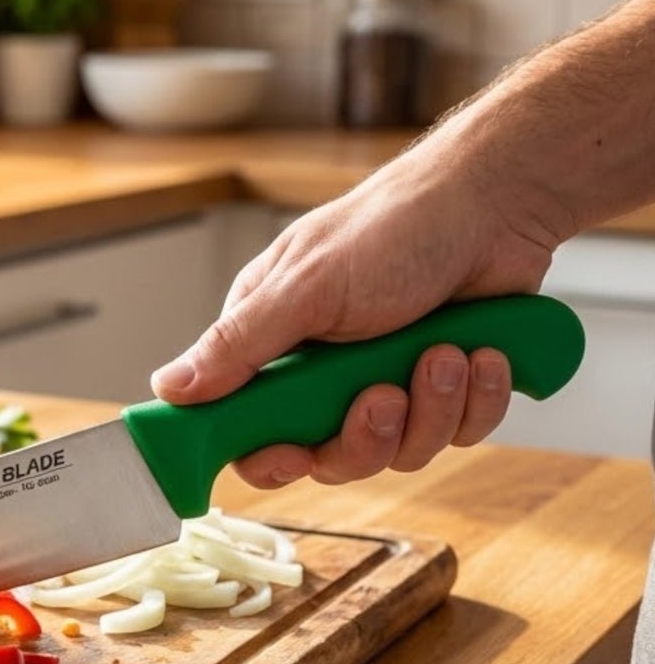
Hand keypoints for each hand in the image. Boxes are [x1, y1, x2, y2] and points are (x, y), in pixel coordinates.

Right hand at [151, 146, 562, 488]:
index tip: (294, 455)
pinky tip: (482, 352)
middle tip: (384, 395)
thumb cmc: (394, 227)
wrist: (496, 204)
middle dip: (367, 434)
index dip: (271, 457)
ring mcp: (389, 384)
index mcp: (276, 346)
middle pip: (331, 459)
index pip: (249, 431)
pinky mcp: (447, 392)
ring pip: (400, 453)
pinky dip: (476, 399)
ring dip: (432, 407)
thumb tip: (168, 388)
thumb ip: (237, 346)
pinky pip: (458, 435)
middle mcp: (327, 374)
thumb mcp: (303, 289)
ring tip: (445, 352)